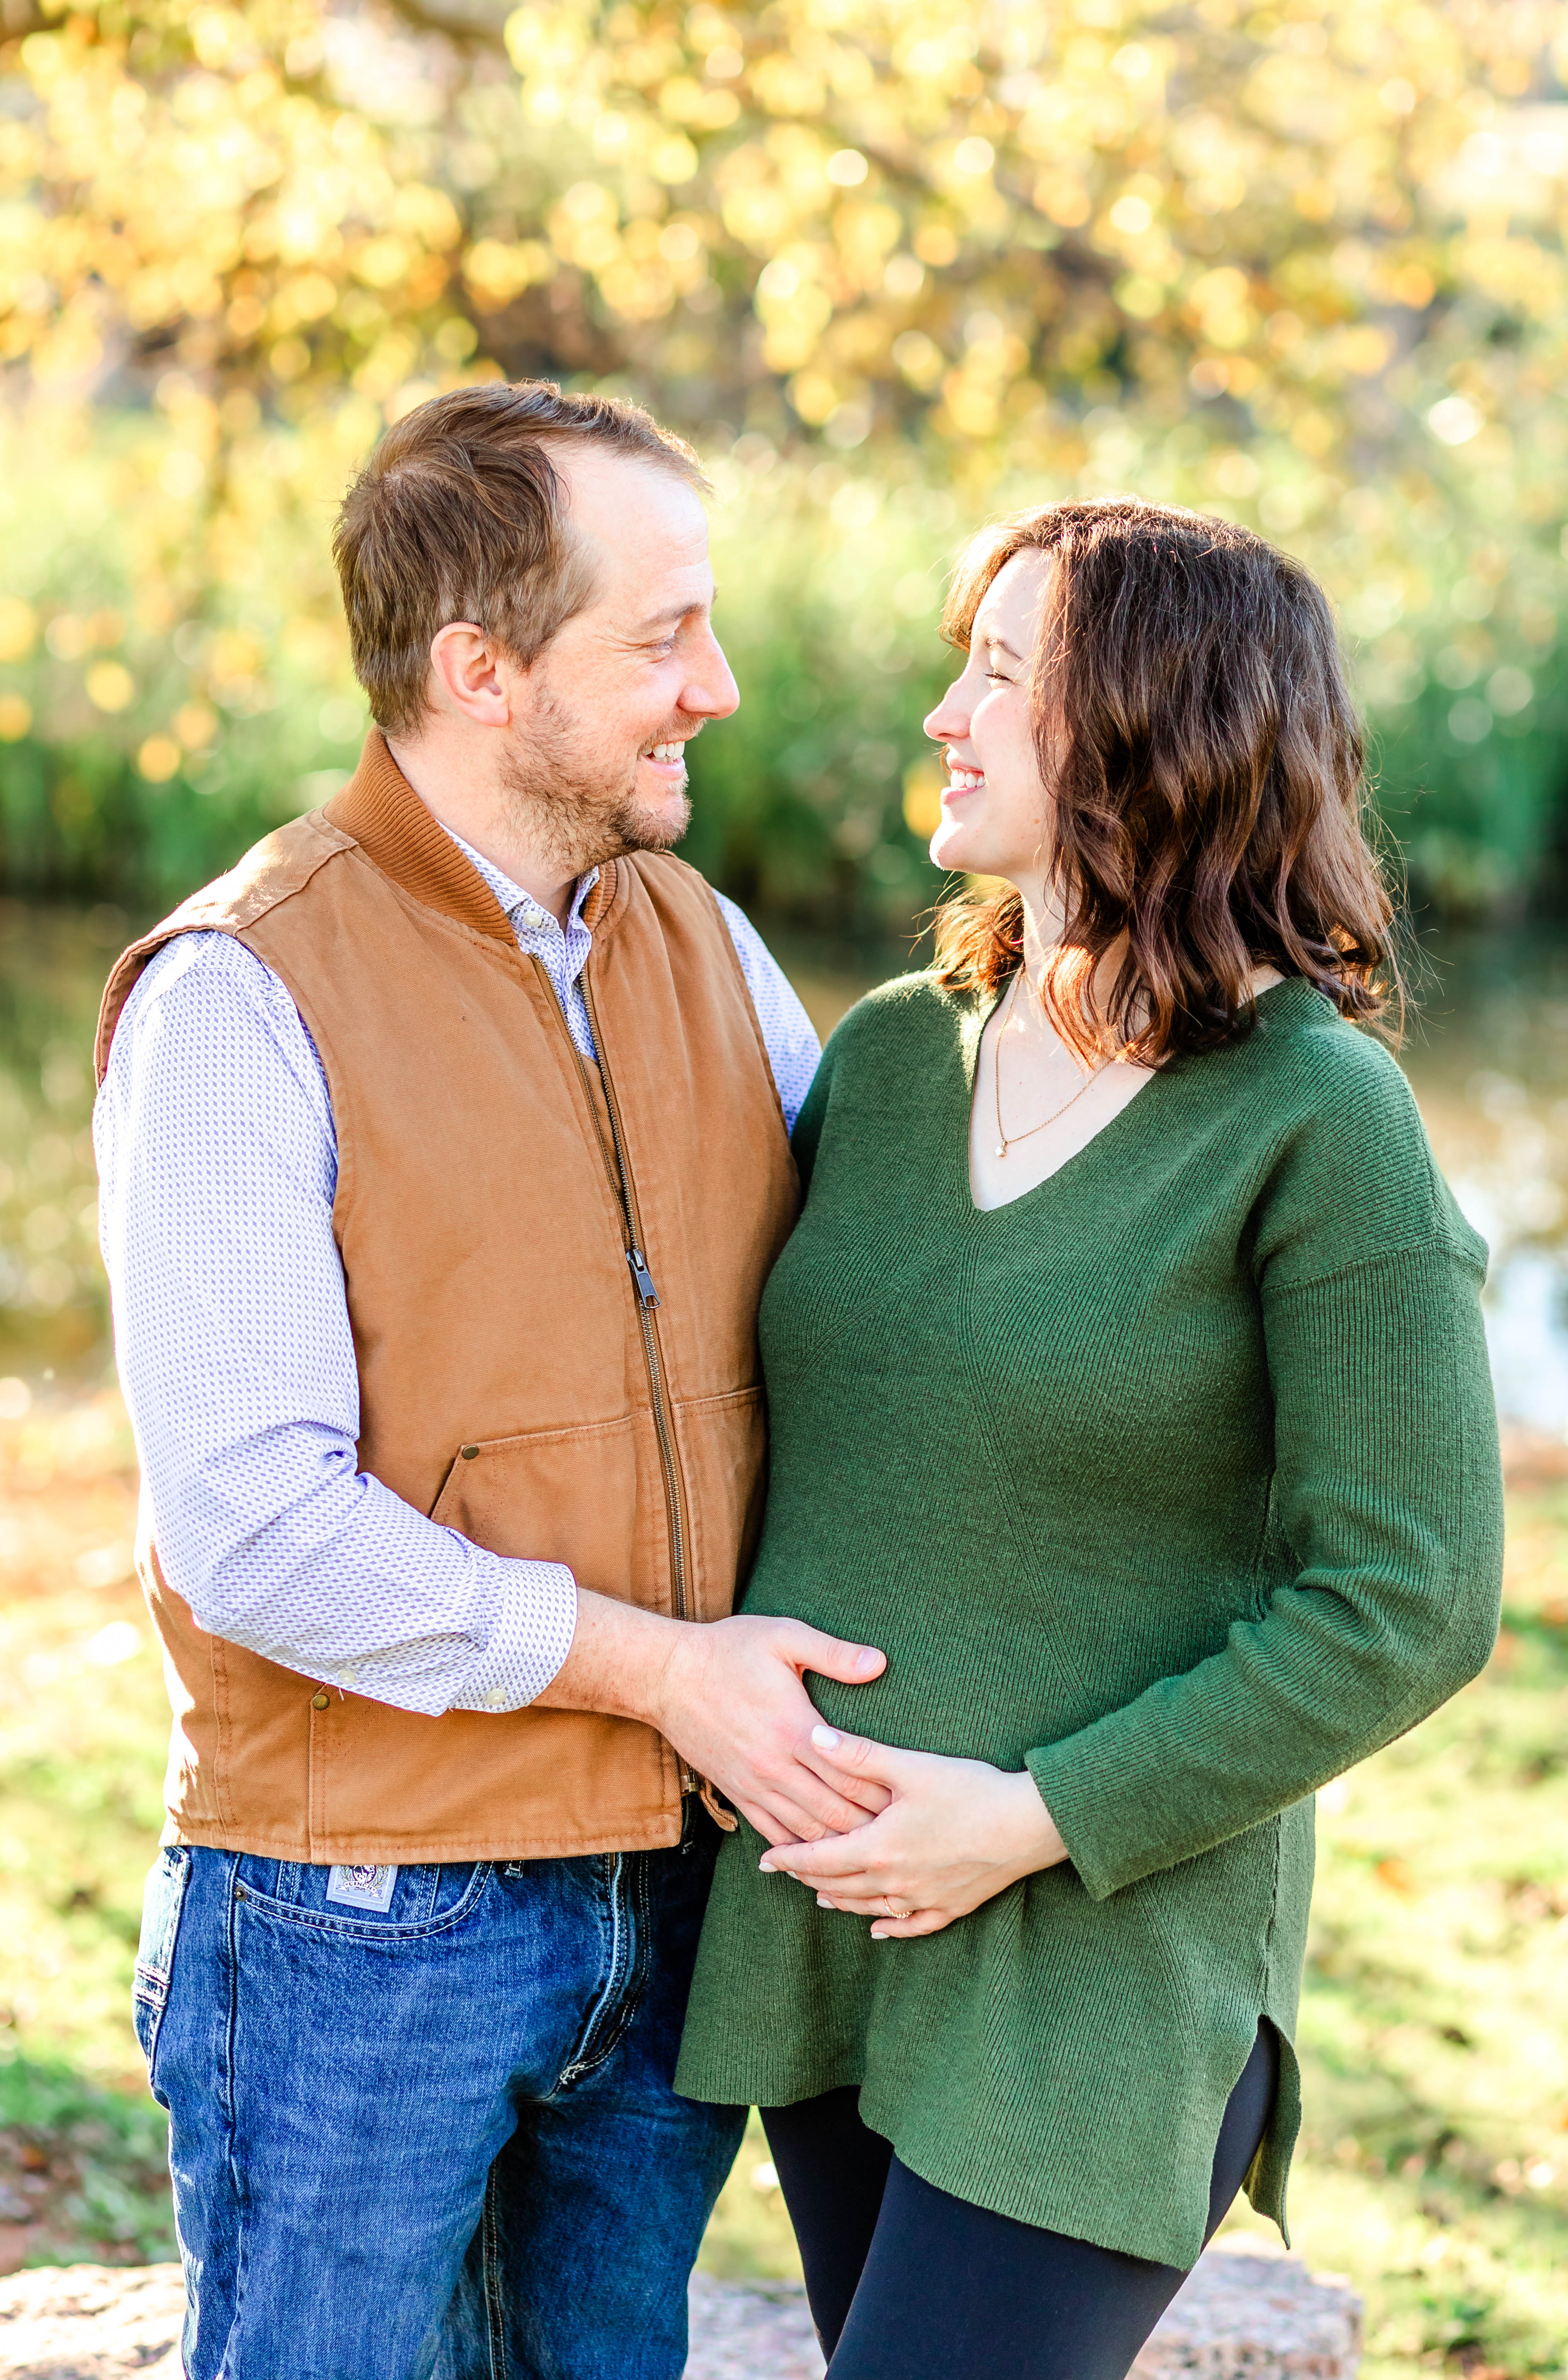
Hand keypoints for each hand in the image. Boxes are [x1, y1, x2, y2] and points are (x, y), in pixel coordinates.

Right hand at [652, 1618, 892, 1846]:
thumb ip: (833, 1653)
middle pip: (834, 1812)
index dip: (884, 1792)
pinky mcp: (736, 1793)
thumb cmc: (729, 1651)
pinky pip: (772, 1834)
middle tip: (904, 1836)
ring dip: (839, 1846)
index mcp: (794, 1727)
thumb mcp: (783, 1636)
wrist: (665, 1676)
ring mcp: (753, 1785)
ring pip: (805, 1832)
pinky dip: (799, 1852)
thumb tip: (879, 1662)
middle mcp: (775, 1765)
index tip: (911, 1801)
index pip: (850, 1773)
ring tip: (873, 1855)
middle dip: (871, 1827)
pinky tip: (820, 1861)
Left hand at [758, 1724, 1067, 1937]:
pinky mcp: (952, 1906)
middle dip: (808, 1878)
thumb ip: (858, 1755)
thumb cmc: (969, 1791)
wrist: (1027, 1825)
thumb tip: (813, 1737)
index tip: (765, 1860)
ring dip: (841, 1901)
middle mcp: (894, 1882)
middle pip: (839, 1885)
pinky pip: (912, 1924)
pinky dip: (890, 1927)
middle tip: (786, 1872)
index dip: (789, 1857)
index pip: (819, 1858)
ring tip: (820, 1895)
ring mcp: (924, 1898)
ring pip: (869, 1907)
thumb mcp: (909, 1766)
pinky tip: (879, 1929)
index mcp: (878, 1849)